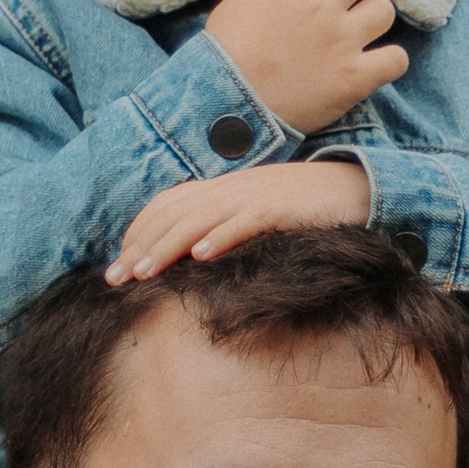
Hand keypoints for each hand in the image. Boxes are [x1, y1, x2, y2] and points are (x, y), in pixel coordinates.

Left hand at [109, 157, 368, 284]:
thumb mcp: (253, 216)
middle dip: (140, 248)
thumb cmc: (302, 210)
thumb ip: (221, 227)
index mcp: (220, 190)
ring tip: (144, 273)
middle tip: (115, 279)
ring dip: (168, 246)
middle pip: (172, 216)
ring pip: (199, 220)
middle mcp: (229, 189)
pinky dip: (221, 236)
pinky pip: (244, 221)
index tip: (117, 267)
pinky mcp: (279, 208)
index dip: (137, 235)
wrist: (352, 188)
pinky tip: (201, 256)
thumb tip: (189, 256)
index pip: (165, 208)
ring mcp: (252, 197)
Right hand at [203, 0, 408, 135]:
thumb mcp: (237, 5)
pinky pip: (396, 58)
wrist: (230, 110)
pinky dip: (387, 61)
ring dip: (372, 20)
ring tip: (355, 34)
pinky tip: (373, 65)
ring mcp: (340, 40)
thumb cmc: (227, 57)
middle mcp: (317, 4)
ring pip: (384, 10)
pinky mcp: (354, 77)